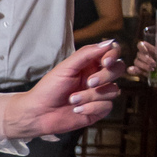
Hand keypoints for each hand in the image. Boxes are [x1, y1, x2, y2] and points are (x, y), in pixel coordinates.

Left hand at [1, 41, 124, 139]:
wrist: (38, 113)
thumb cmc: (48, 88)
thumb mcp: (66, 67)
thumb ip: (86, 54)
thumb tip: (108, 43)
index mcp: (90, 64)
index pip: (112, 53)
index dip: (113, 55)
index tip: (106, 61)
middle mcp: (97, 77)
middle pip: (118, 70)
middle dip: (105, 76)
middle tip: (88, 82)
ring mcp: (99, 94)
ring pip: (113, 90)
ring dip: (91, 96)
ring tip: (72, 100)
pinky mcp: (98, 110)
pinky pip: (107, 106)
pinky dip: (91, 107)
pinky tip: (76, 110)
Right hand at [129, 40, 156, 79]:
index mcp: (146, 49)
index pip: (140, 45)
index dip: (141, 47)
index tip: (146, 51)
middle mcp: (141, 55)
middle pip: (139, 55)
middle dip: (146, 59)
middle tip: (154, 64)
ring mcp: (138, 62)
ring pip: (136, 62)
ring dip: (143, 66)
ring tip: (152, 69)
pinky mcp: (137, 70)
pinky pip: (131, 70)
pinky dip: (133, 70)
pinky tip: (137, 71)